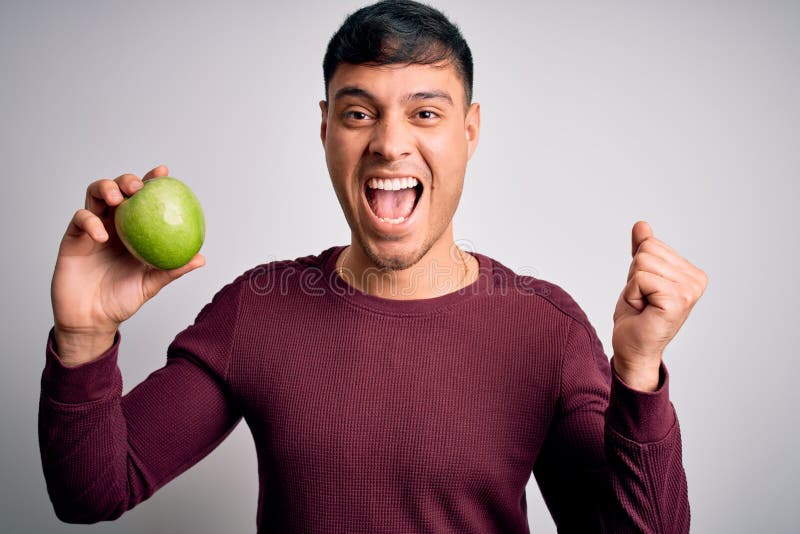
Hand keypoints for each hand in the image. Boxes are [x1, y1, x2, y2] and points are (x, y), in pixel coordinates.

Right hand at [51, 165, 204, 365]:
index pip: (143, 199)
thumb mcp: (152, 283)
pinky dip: (90, 222)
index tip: (164, 172)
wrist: (93, 320)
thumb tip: (200, 258)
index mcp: (134, 230)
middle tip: (138, 186)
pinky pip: (79, 220)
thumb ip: (172, 269)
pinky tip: (103, 234)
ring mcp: (91, 229)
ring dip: (106, 189)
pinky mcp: (72, 239)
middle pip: (117, 189)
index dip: (151, 181)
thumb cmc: (122, 299)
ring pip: (95, 195)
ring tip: (119, 199)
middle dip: (127, 180)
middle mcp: (113, 224)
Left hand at [611, 221, 707, 390]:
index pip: (651, 244)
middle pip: (646, 250)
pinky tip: (642, 310)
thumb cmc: (637, 316)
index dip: (638, 268)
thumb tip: (642, 225)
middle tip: (643, 300)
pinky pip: (640, 278)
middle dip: (634, 276)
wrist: (632, 348)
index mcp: (692, 273)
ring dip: (633, 286)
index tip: (646, 292)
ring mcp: (689, 291)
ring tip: (643, 305)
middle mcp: (696, 281)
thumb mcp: (638, 276)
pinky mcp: (676, 300)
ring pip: (641, 263)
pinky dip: (632, 294)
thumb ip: (643, 250)